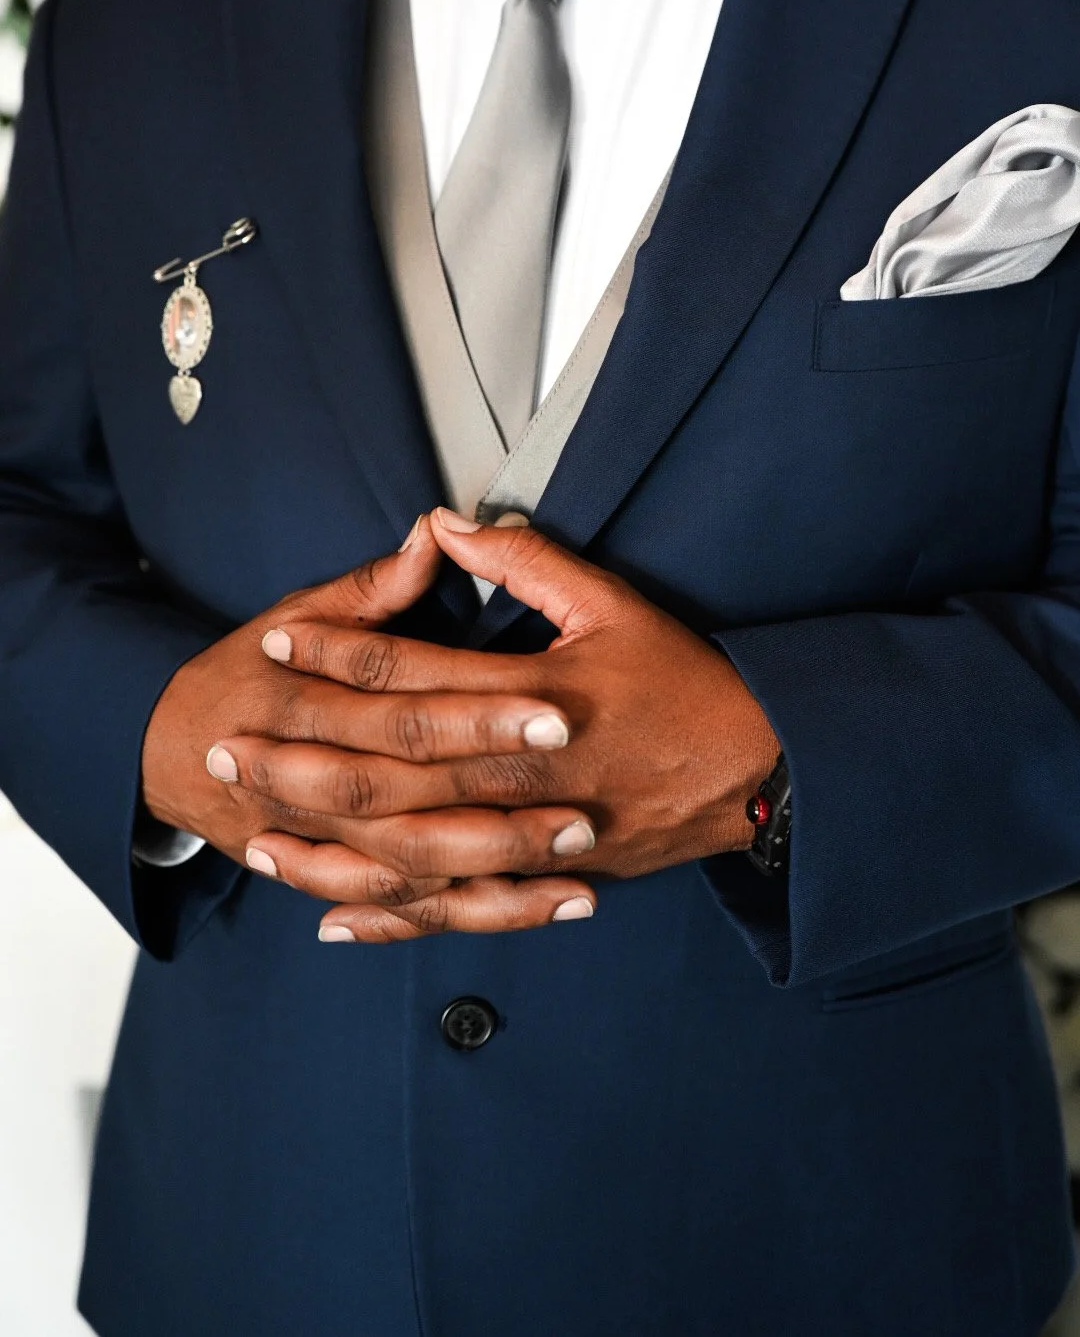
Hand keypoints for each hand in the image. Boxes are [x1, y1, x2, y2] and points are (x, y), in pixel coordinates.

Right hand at [141, 516, 597, 926]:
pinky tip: (549, 906)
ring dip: (503, 872)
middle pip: (419, 799)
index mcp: (308, 704)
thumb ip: (372, 586)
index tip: (557, 710)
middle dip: (507, 807)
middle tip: (590, 806)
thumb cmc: (246, 675)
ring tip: (583, 864)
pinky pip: (416, 910)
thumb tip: (438, 532)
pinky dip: (481, 915)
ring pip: (421, 871)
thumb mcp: (294, 614)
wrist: (170, 752)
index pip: (405, 707)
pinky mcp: (345, 879)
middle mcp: (317, 782)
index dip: (480, 713)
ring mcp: (330, 842)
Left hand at [244, 509, 779, 942]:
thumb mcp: (614, 605)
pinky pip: (456, 910)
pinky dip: (392, 920)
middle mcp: (523, 775)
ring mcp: (533, 839)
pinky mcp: (547, 882)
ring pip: (409, 853)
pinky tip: (333, 922)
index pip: (413, 671)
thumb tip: (450, 525)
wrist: (761, 770)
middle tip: (226, 746)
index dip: (340, 648)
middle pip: (389, 770)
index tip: (279, 633)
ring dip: (327, 846)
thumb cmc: (686, 682)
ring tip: (254, 835)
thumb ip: (528, 563)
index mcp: (534, 697)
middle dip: (300, 757)